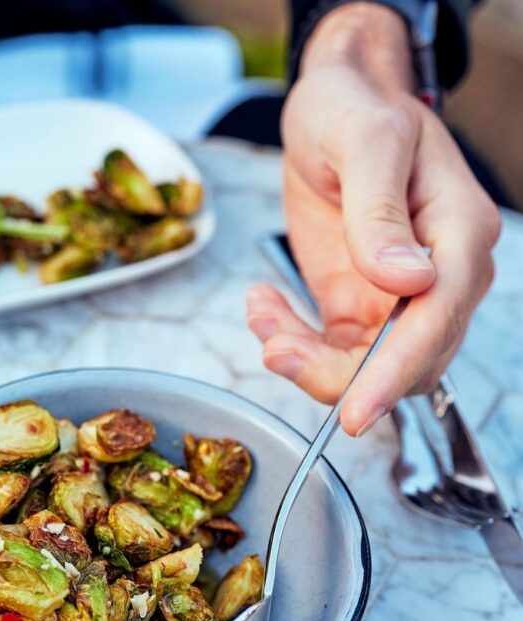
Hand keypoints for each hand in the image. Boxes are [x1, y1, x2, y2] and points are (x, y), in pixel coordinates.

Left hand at [247, 3, 500, 435]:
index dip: (395, 372)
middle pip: (407, 362)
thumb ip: (380, 212)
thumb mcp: (363, 141)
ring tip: (263, 315)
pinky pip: (333, 353)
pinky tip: (264, 306)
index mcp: (457, 232)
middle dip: (337, 374)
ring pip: (366, 369)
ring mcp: (400, 298)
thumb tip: (409, 279)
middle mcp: (441, 275)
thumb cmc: (353, 109)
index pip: (437, 318)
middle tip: (275, 348)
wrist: (332, 108)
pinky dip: (293, 344)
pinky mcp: (362, 308)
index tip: (353, 412)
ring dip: (306, 359)